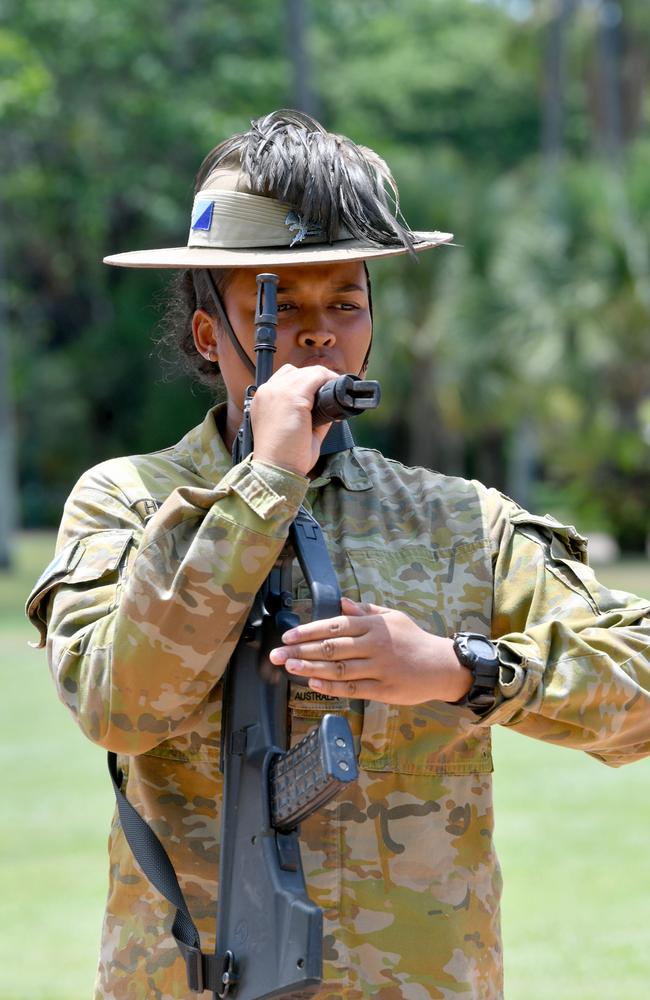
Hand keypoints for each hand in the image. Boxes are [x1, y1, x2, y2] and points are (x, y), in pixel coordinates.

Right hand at [251, 363, 337, 476]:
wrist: (277, 469)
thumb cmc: (284, 457)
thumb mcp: (293, 429)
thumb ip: (310, 416)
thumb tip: (328, 409)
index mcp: (263, 400)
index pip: (285, 378)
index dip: (304, 382)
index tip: (319, 391)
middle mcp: (267, 392)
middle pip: (296, 372)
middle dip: (315, 379)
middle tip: (331, 391)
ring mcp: (278, 392)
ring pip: (308, 372)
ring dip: (323, 378)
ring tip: (335, 389)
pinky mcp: (293, 398)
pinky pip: (316, 377)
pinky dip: (329, 380)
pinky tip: (337, 389)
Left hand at [269, 597, 471, 704]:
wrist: (443, 666)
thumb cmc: (414, 640)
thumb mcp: (393, 617)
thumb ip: (366, 611)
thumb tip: (342, 603)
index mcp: (374, 626)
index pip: (334, 625)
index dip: (308, 631)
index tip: (288, 635)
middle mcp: (374, 645)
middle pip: (331, 647)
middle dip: (300, 651)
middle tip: (277, 654)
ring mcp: (379, 669)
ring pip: (338, 669)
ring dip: (310, 669)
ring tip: (289, 668)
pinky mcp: (384, 690)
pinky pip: (353, 689)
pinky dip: (331, 687)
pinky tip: (313, 685)